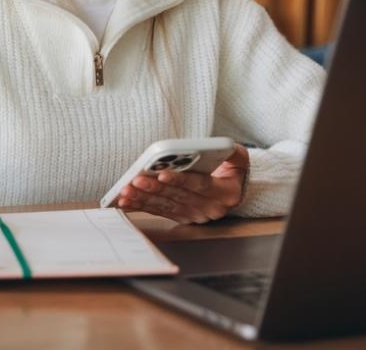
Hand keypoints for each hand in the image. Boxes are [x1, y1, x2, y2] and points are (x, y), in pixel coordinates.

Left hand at [116, 143, 248, 223]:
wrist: (230, 191)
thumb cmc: (230, 171)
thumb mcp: (238, 159)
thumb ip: (233, 152)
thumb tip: (223, 146)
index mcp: (225, 193)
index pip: (200, 184)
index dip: (181, 180)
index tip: (162, 173)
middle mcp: (210, 208)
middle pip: (178, 196)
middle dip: (155, 188)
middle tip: (137, 179)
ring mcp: (194, 215)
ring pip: (166, 205)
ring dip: (144, 198)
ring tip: (127, 190)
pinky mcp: (181, 218)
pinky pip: (159, 211)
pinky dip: (141, 205)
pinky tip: (127, 200)